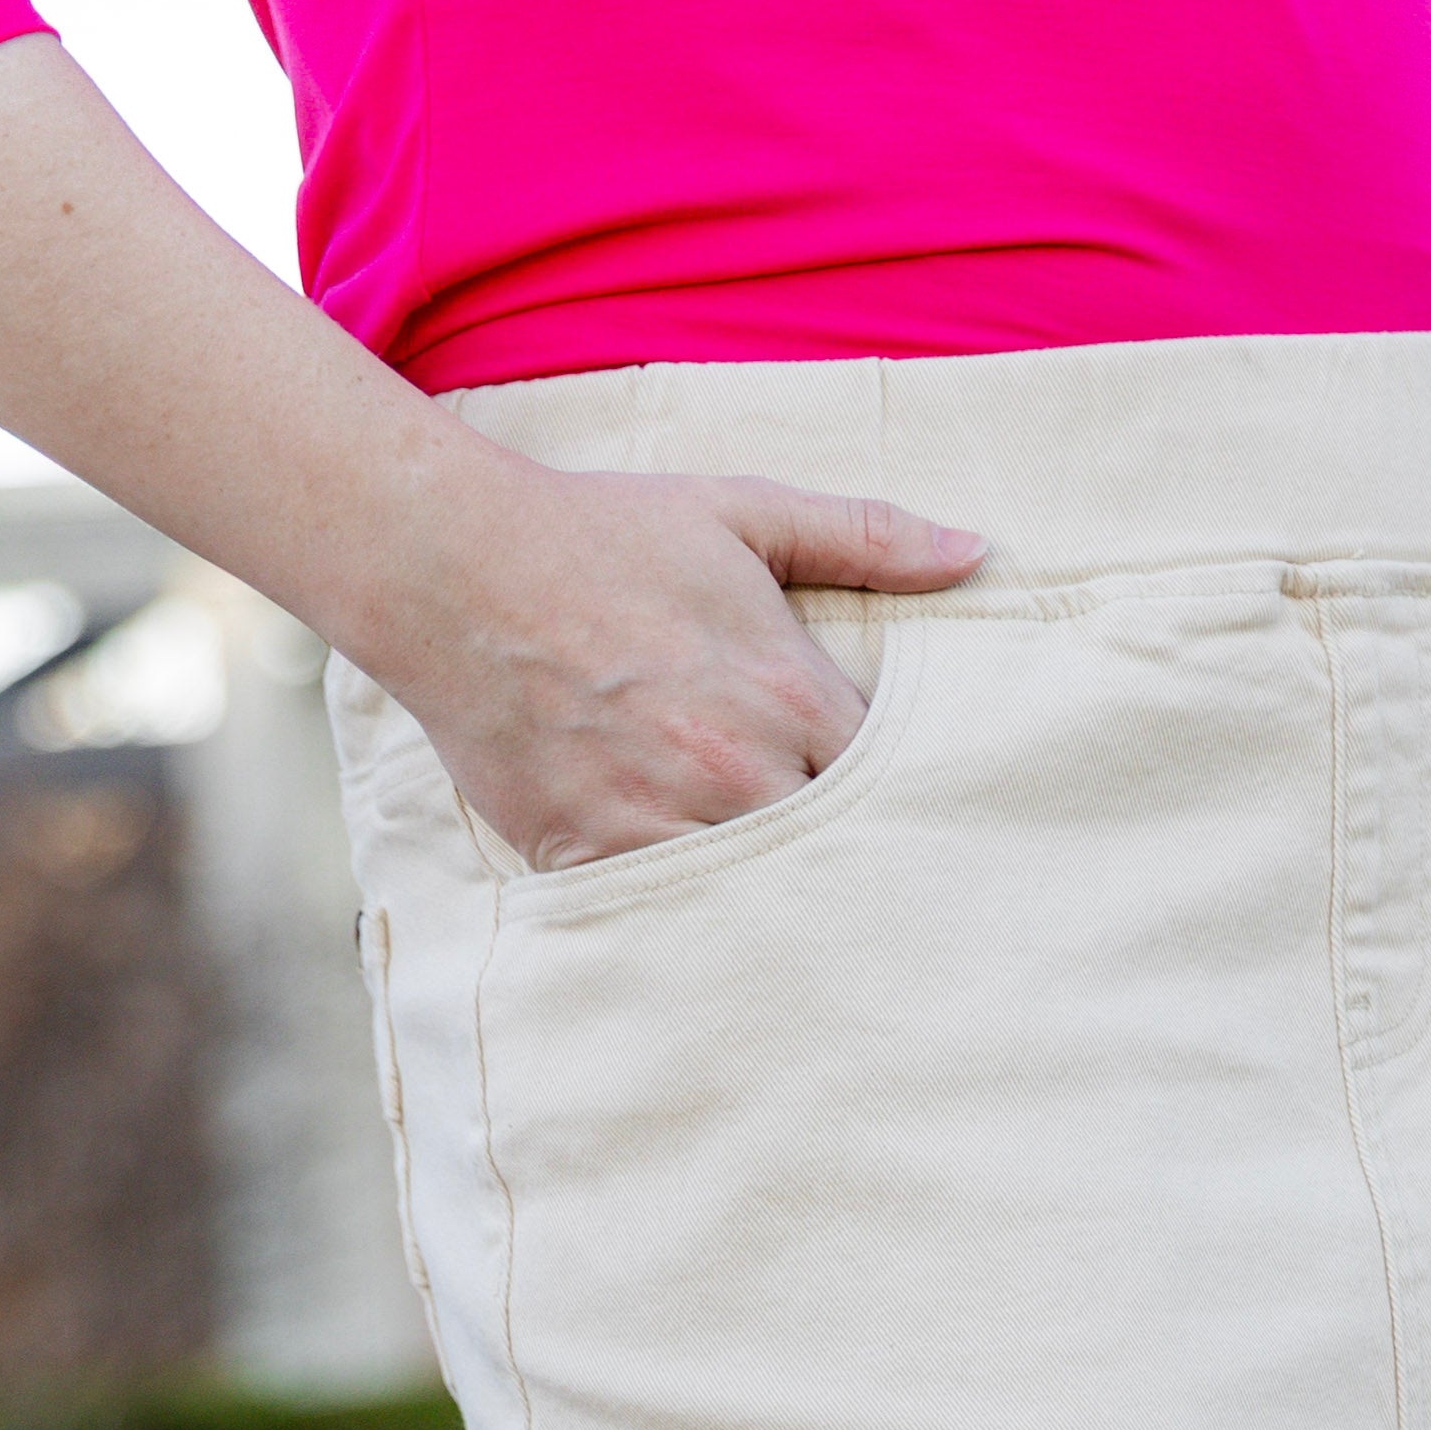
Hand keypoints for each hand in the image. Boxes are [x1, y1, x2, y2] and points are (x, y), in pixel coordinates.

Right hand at [378, 437, 986, 870]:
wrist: (453, 568)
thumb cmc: (602, 535)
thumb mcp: (742, 514)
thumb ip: (864, 537)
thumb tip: (977, 554)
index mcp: (788, 694)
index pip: (886, 781)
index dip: (889, 794)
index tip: (878, 796)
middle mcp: (735, 771)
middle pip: (831, 853)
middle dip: (839, 855)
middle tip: (852, 872)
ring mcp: (662, 824)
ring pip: (757, 897)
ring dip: (769, 893)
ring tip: (784, 900)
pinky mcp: (594, 859)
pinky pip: (667, 914)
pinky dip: (686, 912)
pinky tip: (702, 912)